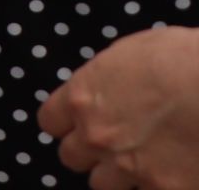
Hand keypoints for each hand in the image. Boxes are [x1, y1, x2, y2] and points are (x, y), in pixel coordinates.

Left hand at [38, 25, 198, 189]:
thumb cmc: (181, 58)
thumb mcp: (130, 54)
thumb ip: (108, 80)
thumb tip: (110, 89)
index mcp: (83, 98)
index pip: (50, 122)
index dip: (67, 124)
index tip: (80, 123)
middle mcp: (97, 136)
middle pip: (71, 157)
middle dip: (90, 151)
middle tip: (115, 143)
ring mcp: (129, 167)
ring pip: (103, 185)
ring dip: (119, 175)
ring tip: (144, 160)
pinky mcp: (165, 188)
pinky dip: (157, 184)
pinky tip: (173, 171)